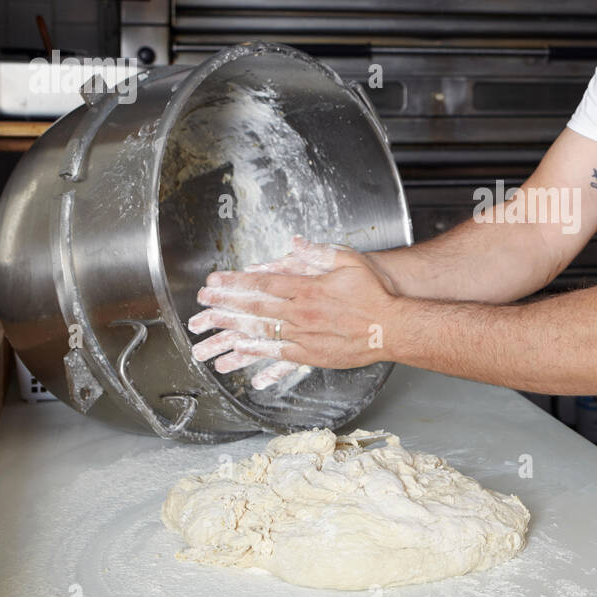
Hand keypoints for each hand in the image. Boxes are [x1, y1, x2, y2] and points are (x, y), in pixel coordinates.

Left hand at [188, 239, 399, 387]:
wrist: (392, 327)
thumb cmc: (374, 294)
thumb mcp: (349, 261)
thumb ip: (319, 252)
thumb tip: (295, 241)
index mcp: (307, 289)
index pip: (263, 284)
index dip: (235, 283)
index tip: (214, 282)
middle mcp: (301, 313)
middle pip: (255, 308)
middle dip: (225, 303)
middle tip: (203, 302)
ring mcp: (305, 336)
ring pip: (262, 331)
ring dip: (234, 328)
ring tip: (212, 327)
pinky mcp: (312, 354)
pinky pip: (278, 354)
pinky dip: (258, 351)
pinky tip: (242, 349)